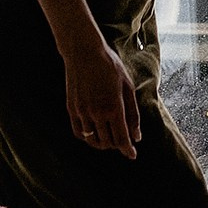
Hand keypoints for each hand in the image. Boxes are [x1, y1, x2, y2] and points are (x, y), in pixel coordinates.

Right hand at [63, 30, 139, 155]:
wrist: (84, 52)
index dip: (128, 150)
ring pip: (93, 140)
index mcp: (113, 107)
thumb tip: (137, 137)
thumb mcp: (127, 87)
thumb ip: (133, 114)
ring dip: (103, 143)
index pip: (121, 138)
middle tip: (123, 140)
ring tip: (110, 138)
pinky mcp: (71, 109)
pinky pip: (79, 133)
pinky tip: (95, 134)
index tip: (132, 155)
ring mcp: (81, 112)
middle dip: (117, 145)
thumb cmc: (110, 66)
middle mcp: (96, 113)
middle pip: (108, 142)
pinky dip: (88, 138)